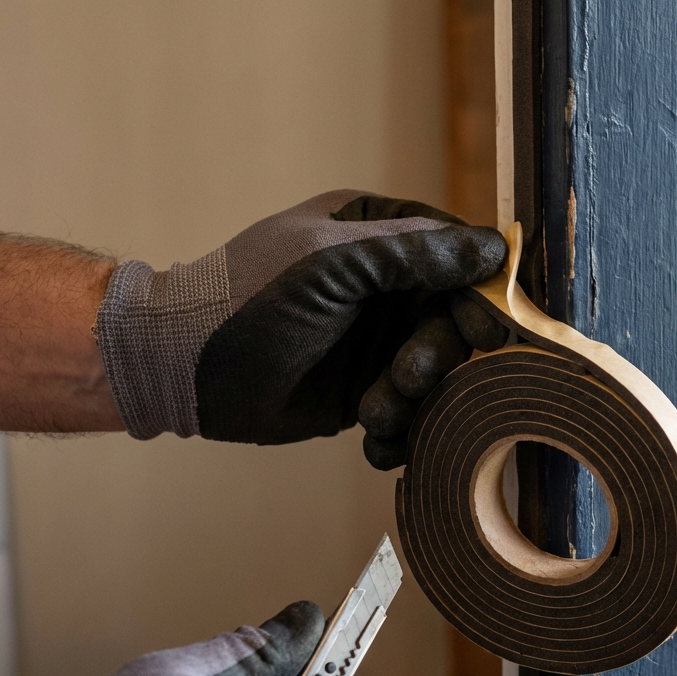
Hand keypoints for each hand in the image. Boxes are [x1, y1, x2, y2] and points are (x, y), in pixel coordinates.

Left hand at [94, 190, 506, 467]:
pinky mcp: (364, 389)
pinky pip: (408, 410)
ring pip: (435, 371)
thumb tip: (495, 249)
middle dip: (437, 353)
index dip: (478, 293)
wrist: (181, 367)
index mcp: (376, 233)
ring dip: (414, 398)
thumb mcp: (331, 263)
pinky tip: (376, 441)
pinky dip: (400, 431)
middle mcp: (384, 285)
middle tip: (411, 373)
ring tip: (374, 411)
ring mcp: (376, 338)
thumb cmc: (249, 297)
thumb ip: (412, 254)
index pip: (456, 255)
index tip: (485, 328)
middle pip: (452, 319)